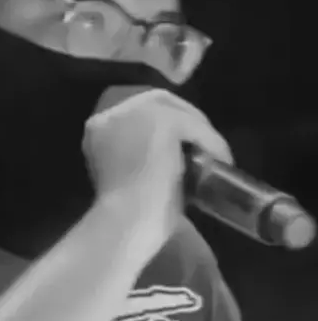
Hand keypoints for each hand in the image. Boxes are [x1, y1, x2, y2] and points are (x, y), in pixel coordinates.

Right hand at [82, 88, 232, 249]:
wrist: (126, 220)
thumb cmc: (122, 212)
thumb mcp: (121, 174)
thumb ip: (132, 155)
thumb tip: (164, 152)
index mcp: (97, 126)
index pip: (134, 108)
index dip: (157, 118)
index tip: (177, 140)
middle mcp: (113, 112)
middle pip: (157, 100)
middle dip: (183, 119)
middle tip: (203, 143)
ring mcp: (137, 112)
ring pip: (180, 113)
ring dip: (201, 133)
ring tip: (215, 157)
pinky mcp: (164, 120)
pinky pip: (196, 127)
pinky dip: (213, 144)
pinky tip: (223, 162)